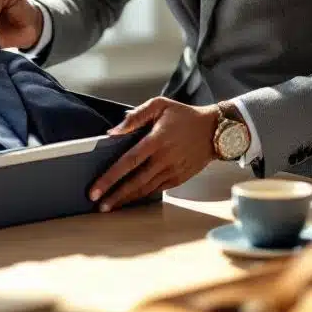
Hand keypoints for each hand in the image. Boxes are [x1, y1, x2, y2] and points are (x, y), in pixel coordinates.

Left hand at [89, 97, 219, 211]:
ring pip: (145, 189)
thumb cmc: (184, 115)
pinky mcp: (179, 179)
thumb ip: (136, 116)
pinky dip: (142, 195)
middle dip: (115, 195)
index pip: (128, 162)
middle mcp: (164, 159)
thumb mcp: (160, 105)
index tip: (95, 189)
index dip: (110, 177)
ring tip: (110, 206)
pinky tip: (130, 199)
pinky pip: (157, 190)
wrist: (215, 130)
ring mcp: (172, 171)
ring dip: (126, 199)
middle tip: (98, 205)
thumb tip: (113, 132)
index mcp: (156, 140)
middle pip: (134, 182)